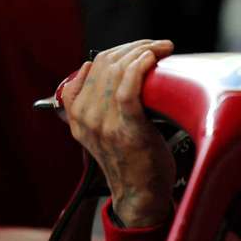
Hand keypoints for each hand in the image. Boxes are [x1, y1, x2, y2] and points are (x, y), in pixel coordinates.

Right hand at [61, 40, 174, 226]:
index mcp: (77, 115)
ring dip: (144, 51)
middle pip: (105, 64)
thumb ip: (93, 104)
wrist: (140, 195)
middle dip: (135, 46)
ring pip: (117, 71)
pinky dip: (141, 67)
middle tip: (158, 45)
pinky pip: (129, 89)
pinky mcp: (127, 130)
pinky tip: (153, 59)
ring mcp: (104, 124)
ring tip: (162, 49)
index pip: (91, 66)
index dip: (119, 49)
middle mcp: (86, 118)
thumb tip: (90, 70)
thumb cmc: (131, 159)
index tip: (142, 47)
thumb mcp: (101, 131)